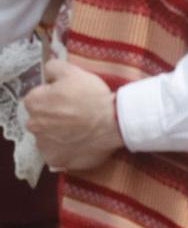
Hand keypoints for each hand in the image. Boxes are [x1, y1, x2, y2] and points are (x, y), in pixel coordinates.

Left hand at [22, 58, 121, 172]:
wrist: (114, 122)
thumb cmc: (92, 96)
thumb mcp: (73, 72)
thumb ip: (54, 67)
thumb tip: (48, 72)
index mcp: (33, 102)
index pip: (39, 98)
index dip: (54, 97)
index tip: (70, 99)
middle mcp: (33, 125)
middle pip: (41, 119)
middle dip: (54, 116)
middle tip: (77, 114)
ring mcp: (44, 145)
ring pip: (49, 137)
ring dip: (59, 134)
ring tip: (81, 129)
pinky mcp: (56, 160)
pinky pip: (58, 153)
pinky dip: (66, 149)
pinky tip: (80, 142)